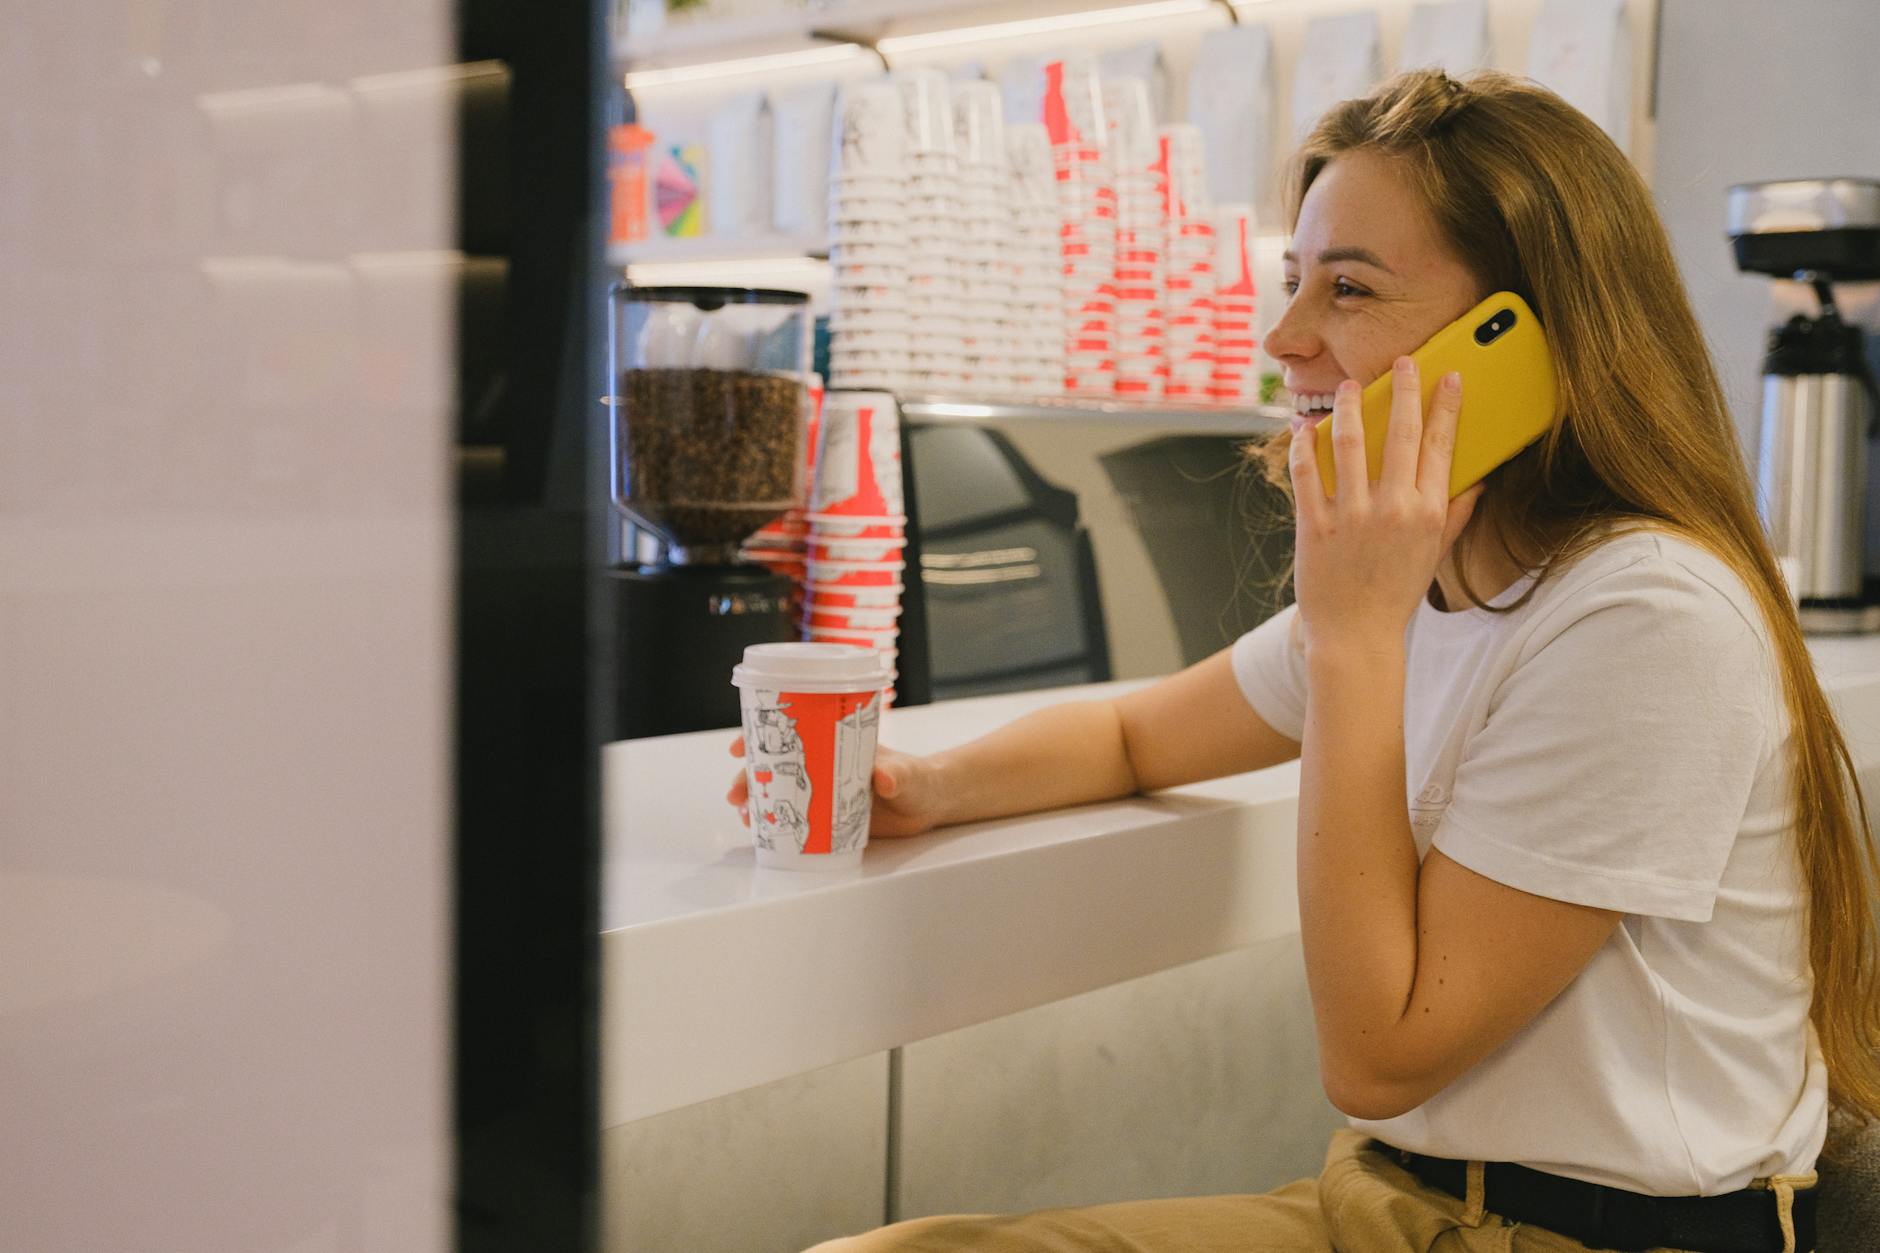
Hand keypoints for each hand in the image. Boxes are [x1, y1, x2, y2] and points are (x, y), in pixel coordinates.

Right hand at [724, 735, 942, 838]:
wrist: (931, 804)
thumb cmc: (920, 780)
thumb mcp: (910, 776)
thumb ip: (898, 777)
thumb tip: (884, 779)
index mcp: (837, 744)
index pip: (792, 734)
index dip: (762, 737)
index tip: (740, 747)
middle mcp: (825, 765)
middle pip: (778, 765)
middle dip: (750, 776)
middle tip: (735, 795)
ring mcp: (824, 792)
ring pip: (781, 791)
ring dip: (758, 801)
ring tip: (745, 818)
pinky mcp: (829, 817)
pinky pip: (796, 817)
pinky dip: (776, 822)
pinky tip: (763, 832)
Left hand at [1287, 359, 1483, 655]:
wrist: (1356, 636)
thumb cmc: (1395, 594)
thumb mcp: (1433, 555)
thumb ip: (1454, 514)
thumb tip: (1476, 481)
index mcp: (1427, 513)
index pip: (1440, 446)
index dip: (1444, 406)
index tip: (1447, 376)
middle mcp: (1393, 509)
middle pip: (1400, 434)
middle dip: (1403, 391)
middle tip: (1402, 362)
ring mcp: (1351, 516)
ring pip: (1349, 443)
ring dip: (1349, 407)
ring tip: (1349, 386)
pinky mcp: (1314, 526)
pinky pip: (1307, 473)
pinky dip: (1305, 446)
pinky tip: (1306, 427)